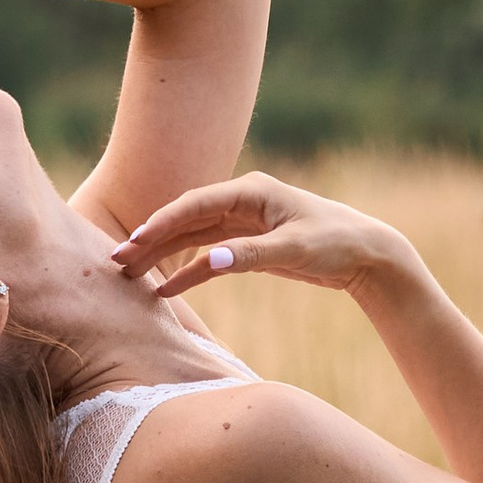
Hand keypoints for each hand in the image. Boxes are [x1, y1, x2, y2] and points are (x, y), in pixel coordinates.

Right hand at [109, 171, 415, 303]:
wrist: (366, 255)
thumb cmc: (336, 244)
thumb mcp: (294, 249)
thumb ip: (250, 255)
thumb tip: (210, 262)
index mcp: (250, 192)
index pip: (194, 205)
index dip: (161, 223)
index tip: (133, 242)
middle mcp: (242, 202)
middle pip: (185, 219)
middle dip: (151, 239)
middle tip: (116, 260)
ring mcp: (243, 222)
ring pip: (193, 237)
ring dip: (163, 255)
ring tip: (129, 273)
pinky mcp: (248, 243)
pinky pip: (210, 255)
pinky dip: (189, 270)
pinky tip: (167, 290)